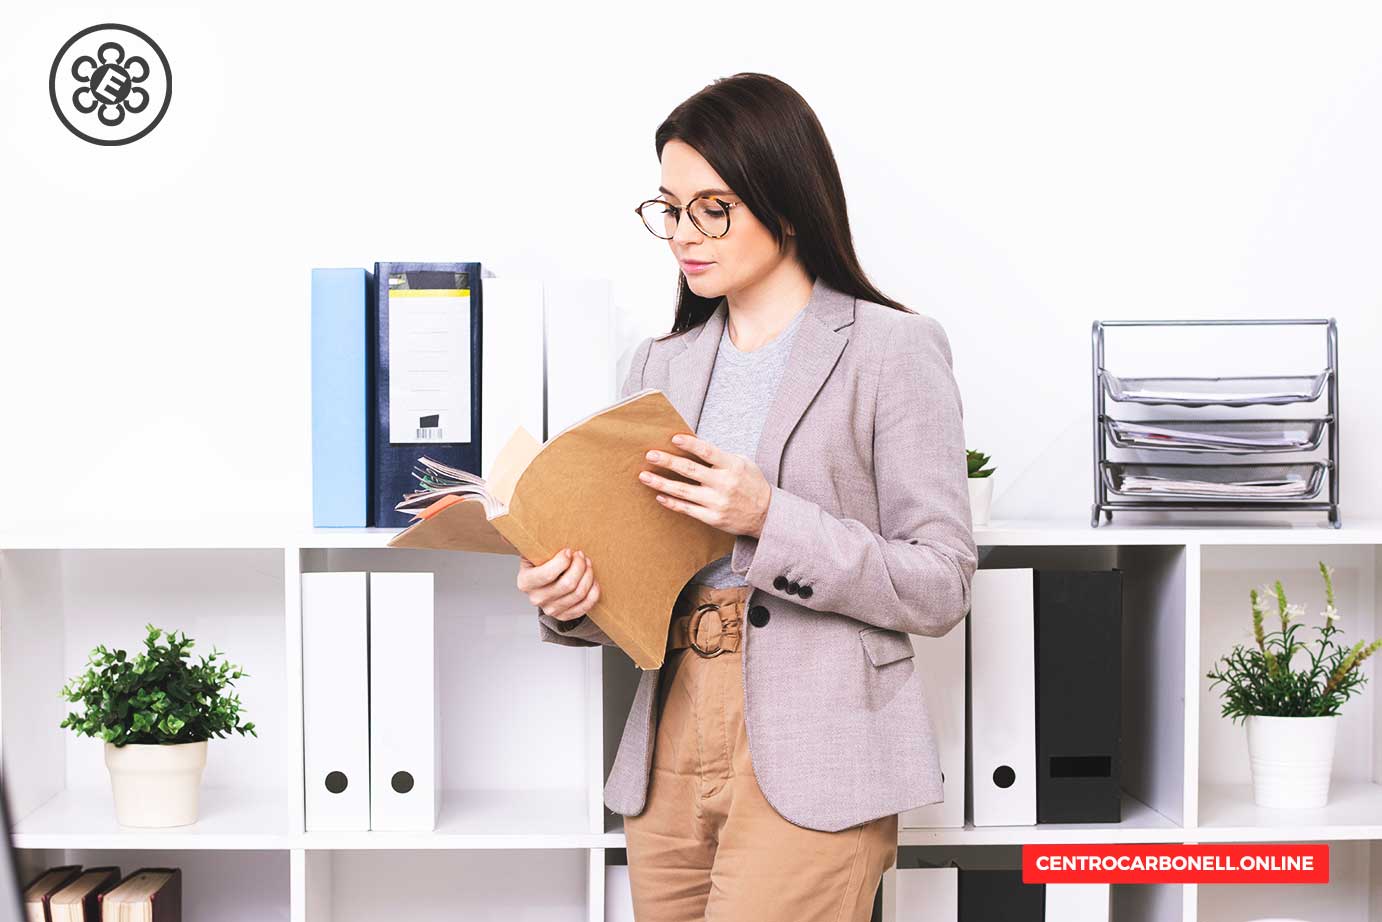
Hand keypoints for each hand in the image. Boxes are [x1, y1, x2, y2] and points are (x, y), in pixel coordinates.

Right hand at [518, 547, 599, 621]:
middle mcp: (536, 598)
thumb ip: (536, 542)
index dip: (563, 561)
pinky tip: (592, 580)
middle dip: (579, 566)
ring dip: (588, 576)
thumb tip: (538, 523)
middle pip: (567, 585)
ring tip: (587, 564)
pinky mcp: (564, 616)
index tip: (569, 550)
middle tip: (581, 555)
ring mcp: (550, 609)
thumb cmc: (540, 561)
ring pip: (578, 594)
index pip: (547, 574)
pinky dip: (593, 592)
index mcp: (525, 582)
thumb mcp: (533, 551)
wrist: (541, 578)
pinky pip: (585, 606)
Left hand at [637, 433, 771, 537]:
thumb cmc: (752, 484)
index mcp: (732, 466)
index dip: (690, 444)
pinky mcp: (712, 518)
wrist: (766, 515)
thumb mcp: (743, 463)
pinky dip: (672, 502)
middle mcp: (724, 484)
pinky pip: (687, 509)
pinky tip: (659, 495)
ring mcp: (717, 502)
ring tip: (644, 476)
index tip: (673, 438)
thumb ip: (721, 457)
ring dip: (662, 482)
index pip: (708, 452)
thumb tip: (694, 446)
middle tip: (650, 455)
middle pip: (690, 470)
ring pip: (683, 491)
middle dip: (668, 461)